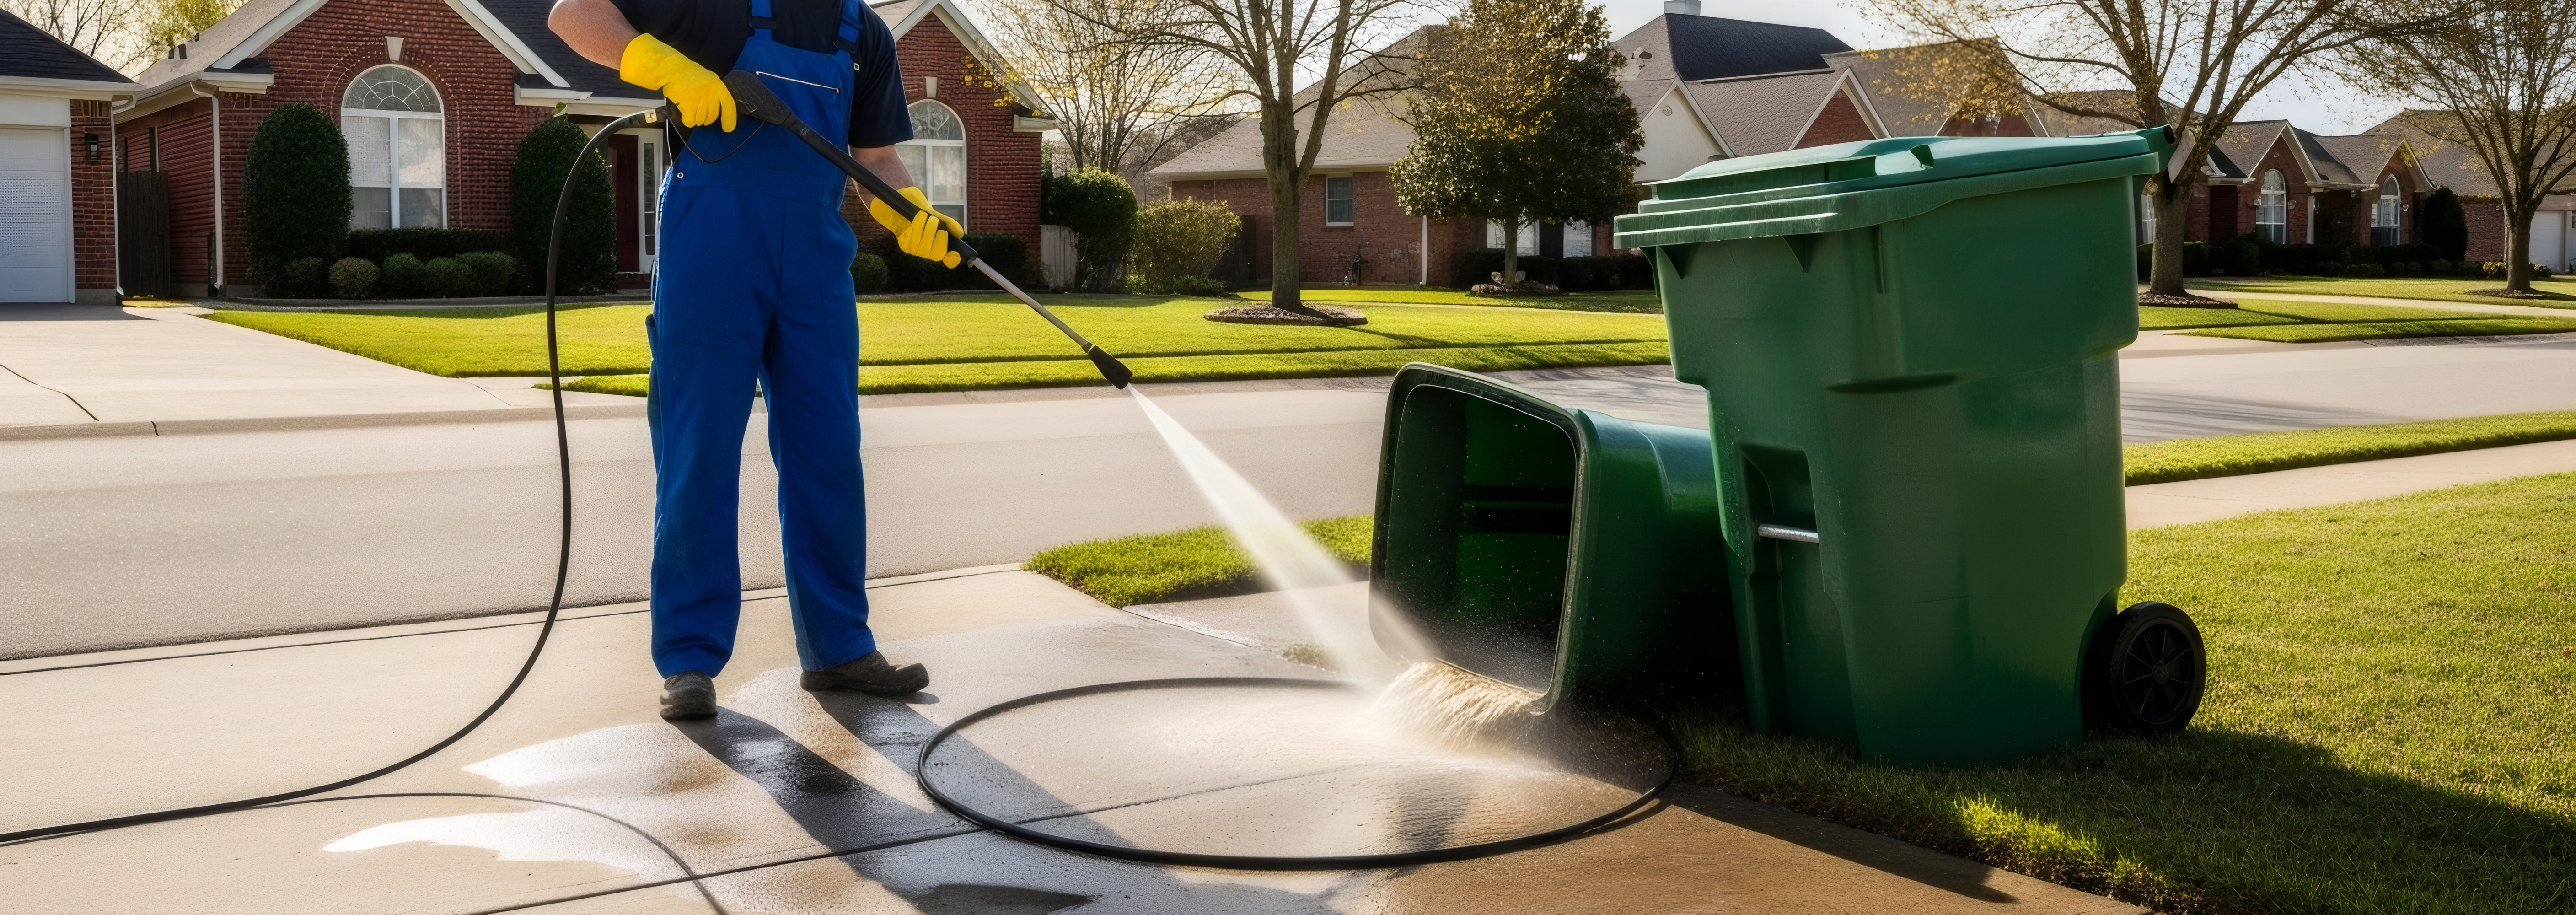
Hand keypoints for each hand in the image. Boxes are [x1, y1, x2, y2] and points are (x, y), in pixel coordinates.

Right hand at [619, 34, 733, 131]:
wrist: (671, 69)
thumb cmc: (687, 73)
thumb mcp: (707, 78)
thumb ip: (713, 92)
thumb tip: (715, 110)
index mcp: (718, 86)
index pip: (729, 105)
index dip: (730, 119)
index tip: (728, 129)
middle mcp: (711, 93)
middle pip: (712, 116)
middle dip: (706, 120)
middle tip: (698, 113)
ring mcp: (700, 99)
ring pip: (701, 120)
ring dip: (695, 119)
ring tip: (688, 108)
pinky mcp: (689, 105)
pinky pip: (691, 121)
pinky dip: (687, 121)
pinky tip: (683, 113)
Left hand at [869, 187, 964, 267]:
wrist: (894, 201)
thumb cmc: (913, 206)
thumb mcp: (932, 211)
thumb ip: (946, 222)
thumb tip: (960, 234)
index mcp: (935, 242)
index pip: (945, 256)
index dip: (951, 259)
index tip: (954, 253)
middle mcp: (925, 248)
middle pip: (935, 254)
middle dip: (936, 236)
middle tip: (933, 220)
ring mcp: (914, 248)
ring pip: (924, 246)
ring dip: (925, 228)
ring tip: (922, 215)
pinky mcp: (903, 245)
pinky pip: (913, 241)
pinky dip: (915, 227)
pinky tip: (912, 219)